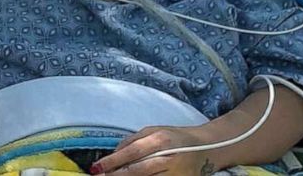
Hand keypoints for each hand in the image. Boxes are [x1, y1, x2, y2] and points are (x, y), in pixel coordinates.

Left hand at [92, 125, 210, 174]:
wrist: (206, 148)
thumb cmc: (175, 138)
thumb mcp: (153, 131)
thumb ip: (132, 141)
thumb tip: (112, 155)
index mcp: (160, 140)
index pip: (132, 152)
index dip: (112, 162)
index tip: (96, 168)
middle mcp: (168, 157)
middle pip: (138, 171)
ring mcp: (176, 174)